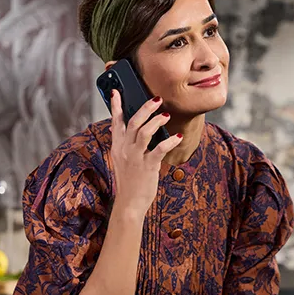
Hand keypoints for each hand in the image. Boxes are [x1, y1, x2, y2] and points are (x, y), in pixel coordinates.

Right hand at [109, 90, 182, 217]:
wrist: (128, 203)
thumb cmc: (129, 181)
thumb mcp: (122, 160)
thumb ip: (125, 145)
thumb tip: (132, 131)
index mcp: (118, 147)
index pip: (116, 122)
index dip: (116, 106)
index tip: (116, 92)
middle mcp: (124, 149)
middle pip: (133, 122)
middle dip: (145, 108)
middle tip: (157, 99)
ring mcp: (135, 157)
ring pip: (144, 132)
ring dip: (156, 121)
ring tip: (166, 115)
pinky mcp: (147, 166)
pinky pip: (159, 149)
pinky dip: (170, 141)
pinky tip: (177, 136)